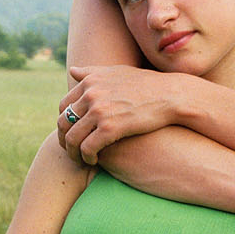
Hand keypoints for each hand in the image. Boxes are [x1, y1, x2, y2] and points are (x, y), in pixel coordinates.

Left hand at [58, 66, 185, 163]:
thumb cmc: (147, 85)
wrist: (171, 95)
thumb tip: (72, 71)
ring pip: (72, 138)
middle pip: (64, 123)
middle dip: (64, 139)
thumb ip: (92, 72)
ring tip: (81, 159)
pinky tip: (93, 162)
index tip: (71, 133)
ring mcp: (99, 111)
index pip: (64, 106)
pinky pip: (87, 148)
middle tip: (71, 150)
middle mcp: (91, 95)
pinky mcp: (109, 128)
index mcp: (90, 82)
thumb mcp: (117, 73)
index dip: (64, 122)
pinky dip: (87, 158)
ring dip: (73, 152)